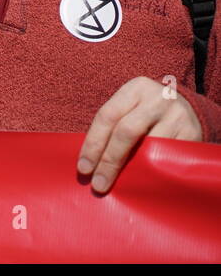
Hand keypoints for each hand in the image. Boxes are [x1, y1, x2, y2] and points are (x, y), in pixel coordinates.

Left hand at [78, 76, 202, 192]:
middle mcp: (157, 99)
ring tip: (118, 186)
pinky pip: (168, 158)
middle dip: (109, 160)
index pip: (107, 116)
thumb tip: (89, 162)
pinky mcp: (193, 134)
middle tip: (98, 184)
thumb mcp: (131, 108)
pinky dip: (152, 171)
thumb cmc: (148, 113)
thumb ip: (113, 126)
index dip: (92, 143)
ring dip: (131, 170)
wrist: (190, 110)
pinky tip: (141, 182)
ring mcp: (177, 116)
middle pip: (126, 132)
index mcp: (135, 89)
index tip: (83, 168)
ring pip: (149, 147)